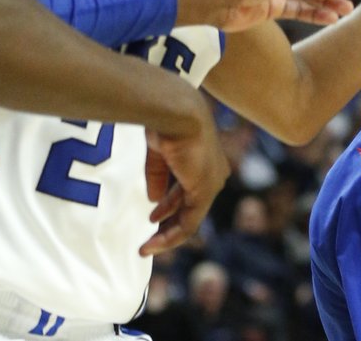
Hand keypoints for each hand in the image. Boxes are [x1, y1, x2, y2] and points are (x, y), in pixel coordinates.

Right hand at [139, 115, 229, 255]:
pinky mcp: (205, 192)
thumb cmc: (167, 122)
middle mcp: (213, 172)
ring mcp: (212, 183)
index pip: (188, 188)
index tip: (152, 215)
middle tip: (150, 236)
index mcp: (204, 158)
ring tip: (147, 246)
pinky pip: (188, 224)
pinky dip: (170, 237)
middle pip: (190, 205)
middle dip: (168, 221)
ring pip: (190, 218)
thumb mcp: (160, 152)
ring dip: (167, 234)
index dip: (168, 204)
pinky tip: (152, 242)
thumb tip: (154, 199)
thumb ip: (158, 175)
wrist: (177, 113)